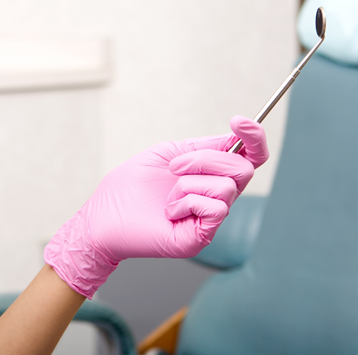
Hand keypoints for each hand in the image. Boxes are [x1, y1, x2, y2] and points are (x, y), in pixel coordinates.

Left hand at [43, 116, 267, 297]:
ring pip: (228, 187)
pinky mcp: (202, 236)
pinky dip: (187, 201)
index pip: (250, 157)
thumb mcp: (168, 153)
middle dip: (205, 160)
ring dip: (189, 182)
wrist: (103, 215)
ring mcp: (211, 219)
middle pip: (243, 169)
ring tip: (168, 194)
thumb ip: (203, 147)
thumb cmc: (130, 186)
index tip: (238, 120)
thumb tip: (234, 140)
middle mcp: (216, 196)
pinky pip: (215, 209)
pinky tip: (169, 211)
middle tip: (174, 167)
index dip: (254, 136)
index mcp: (210, 175)